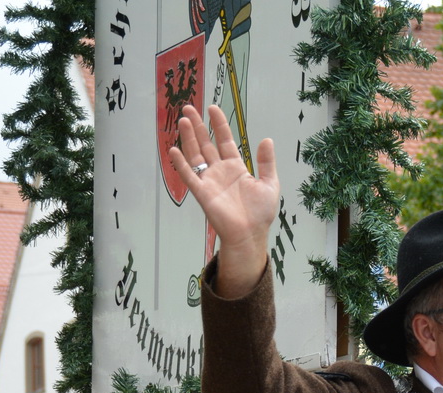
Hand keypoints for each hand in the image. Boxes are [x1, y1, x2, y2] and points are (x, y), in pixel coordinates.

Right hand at [167, 104, 277, 297]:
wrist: (250, 234)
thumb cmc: (260, 213)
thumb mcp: (269, 184)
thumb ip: (267, 162)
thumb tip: (267, 139)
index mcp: (236, 167)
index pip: (225, 140)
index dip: (220, 125)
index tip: (213, 108)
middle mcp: (220, 171)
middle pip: (206, 144)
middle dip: (199, 126)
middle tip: (189, 107)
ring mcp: (210, 181)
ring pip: (196, 155)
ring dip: (189, 138)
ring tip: (183, 120)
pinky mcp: (202, 192)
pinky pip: (189, 175)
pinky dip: (181, 163)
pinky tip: (174, 149)